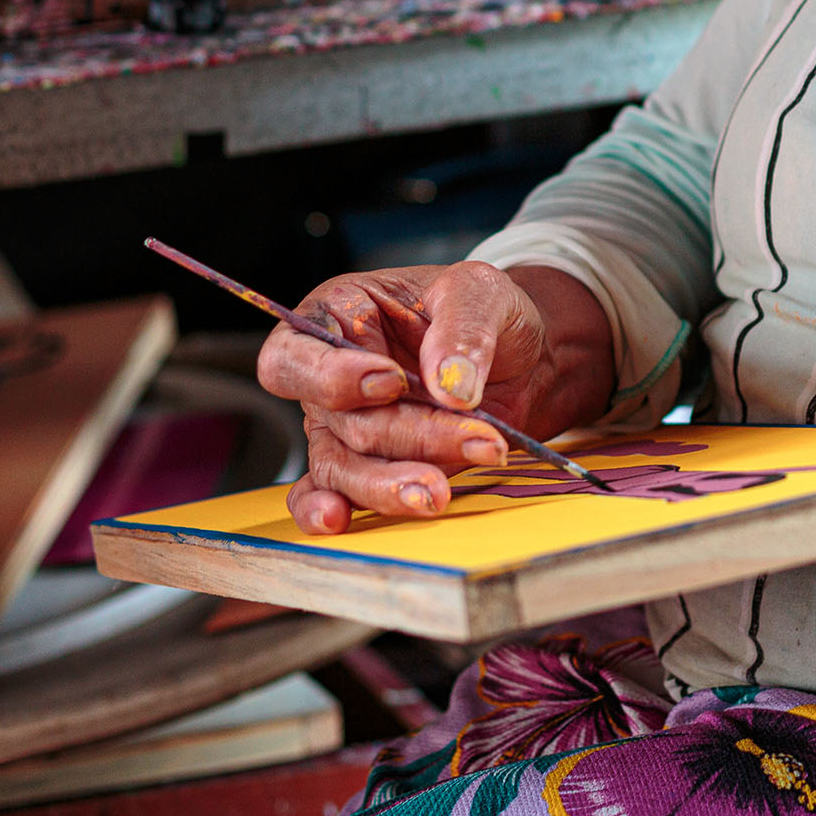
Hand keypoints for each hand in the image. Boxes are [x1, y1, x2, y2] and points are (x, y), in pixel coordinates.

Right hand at [255, 261, 610, 534]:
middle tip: (475, 438)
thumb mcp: (481, 292)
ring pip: (342, 469)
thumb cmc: (484, 313)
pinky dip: (335, 511)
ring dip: (391, 485)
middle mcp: (330, 377)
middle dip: (408, 435)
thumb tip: (450, 383)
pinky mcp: (370, 466)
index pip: (296, 355)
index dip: (331, 377)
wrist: (519, 359)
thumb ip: (464, 328)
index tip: (393, 382)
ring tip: (441, 492)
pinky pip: (334, 495)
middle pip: (340, 422)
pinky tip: (345, 522)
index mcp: (338, 316)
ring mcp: (345, 428)